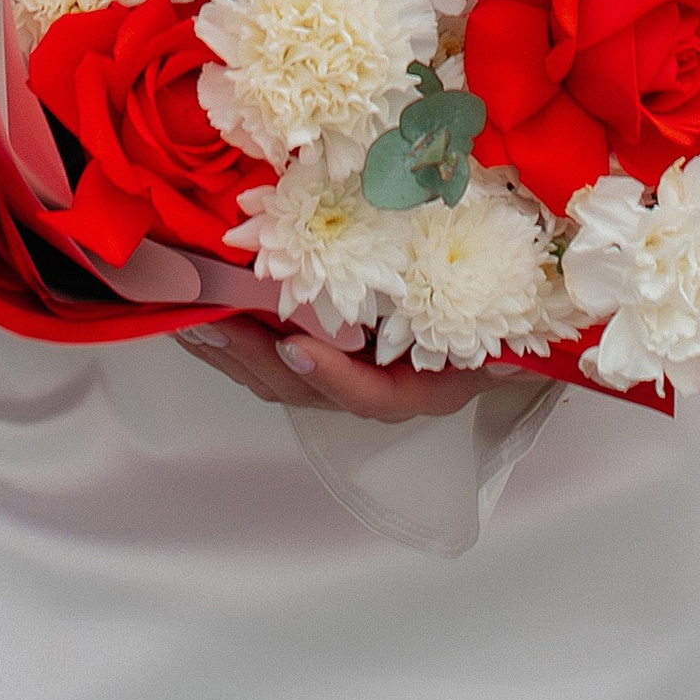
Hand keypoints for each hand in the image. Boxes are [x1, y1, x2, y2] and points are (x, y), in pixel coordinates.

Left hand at [174, 314, 497, 421]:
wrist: (510, 312)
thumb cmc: (505, 302)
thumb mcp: (507, 312)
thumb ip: (500, 328)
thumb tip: (514, 334)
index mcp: (430, 383)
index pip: (377, 397)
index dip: (336, 378)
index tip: (297, 346)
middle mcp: (383, 386)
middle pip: (310, 390)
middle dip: (254, 357)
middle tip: (210, 317)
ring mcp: (348, 373)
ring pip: (281, 378)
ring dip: (231, 348)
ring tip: (185, 311)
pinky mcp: (323, 354)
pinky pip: (272, 356)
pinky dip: (235, 337)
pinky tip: (198, 313)